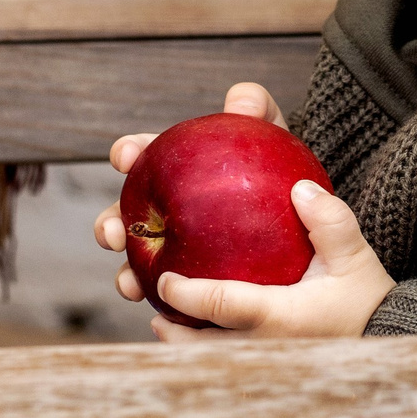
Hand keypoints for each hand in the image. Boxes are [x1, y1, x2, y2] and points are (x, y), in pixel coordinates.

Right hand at [93, 82, 290, 305]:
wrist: (306, 218)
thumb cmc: (282, 166)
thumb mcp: (272, 133)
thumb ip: (256, 108)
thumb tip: (240, 102)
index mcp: (179, 167)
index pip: (146, 154)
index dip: (129, 152)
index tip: (124, 156)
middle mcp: (169, 208)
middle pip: (128, 214)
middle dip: (110, 223)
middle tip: (111, 232)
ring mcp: (179, 248)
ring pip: (143, 261)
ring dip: (125, 272)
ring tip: (128, 283)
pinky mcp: (196, 282)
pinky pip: (177, 295)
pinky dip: (166, 303)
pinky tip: (162, 315)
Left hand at [146, 179, 394, 340]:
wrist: (388, 335)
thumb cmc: (365, 296)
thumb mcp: (354, 254)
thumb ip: (329, 221)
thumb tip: (300, 189)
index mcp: (280, 317)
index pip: (220, 306)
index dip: (186, 295)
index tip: (165, 279)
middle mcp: (266, 346)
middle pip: (203, 346)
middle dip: (174, 331)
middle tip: (157, 311)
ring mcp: (267, 361)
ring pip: (212, 359)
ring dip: (187, 343)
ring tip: (167, 323)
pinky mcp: (272, 366)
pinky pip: (228, 359)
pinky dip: (208, 346)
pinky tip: (200, 330)